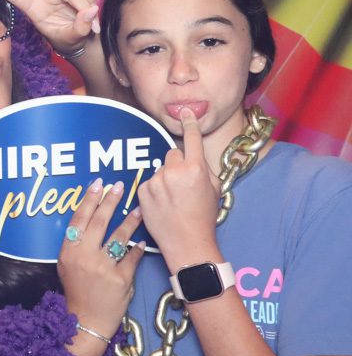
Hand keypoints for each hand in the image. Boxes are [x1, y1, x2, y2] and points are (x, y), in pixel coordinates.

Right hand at [59, 179, 144, 337]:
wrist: (86, 321)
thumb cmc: (76, 291)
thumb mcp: (66, 265)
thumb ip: (76, 244)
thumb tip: (89, 220)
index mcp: (69, 251)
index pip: (79, 218)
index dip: (89, 199)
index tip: (98, 184)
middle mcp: (85, 257)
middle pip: (99, 222)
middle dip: (110, 201)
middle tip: (119, 186)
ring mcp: (103, 268)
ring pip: (118, 236)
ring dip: (129, 220)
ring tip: (138, 209)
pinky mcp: (121, 280)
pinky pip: (131, 258)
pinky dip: (137, 249)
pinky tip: (141, 242)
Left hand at [137, 108, 220, 266]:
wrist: (187, 243)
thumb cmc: (204, 218)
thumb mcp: (213, 190)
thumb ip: (203, 168)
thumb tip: (194, 155)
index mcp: (196, 168)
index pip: (192, 137)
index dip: (189, 123)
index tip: (185, 113)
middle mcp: (174, 171)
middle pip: (173, 154)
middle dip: (178, 164)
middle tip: (184, 184)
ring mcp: (156, 180)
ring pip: (160, 169)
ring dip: (165, 179)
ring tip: (173, 200)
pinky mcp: (143, 190)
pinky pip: (149, 182)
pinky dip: (154, 190)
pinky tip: (162, 204)